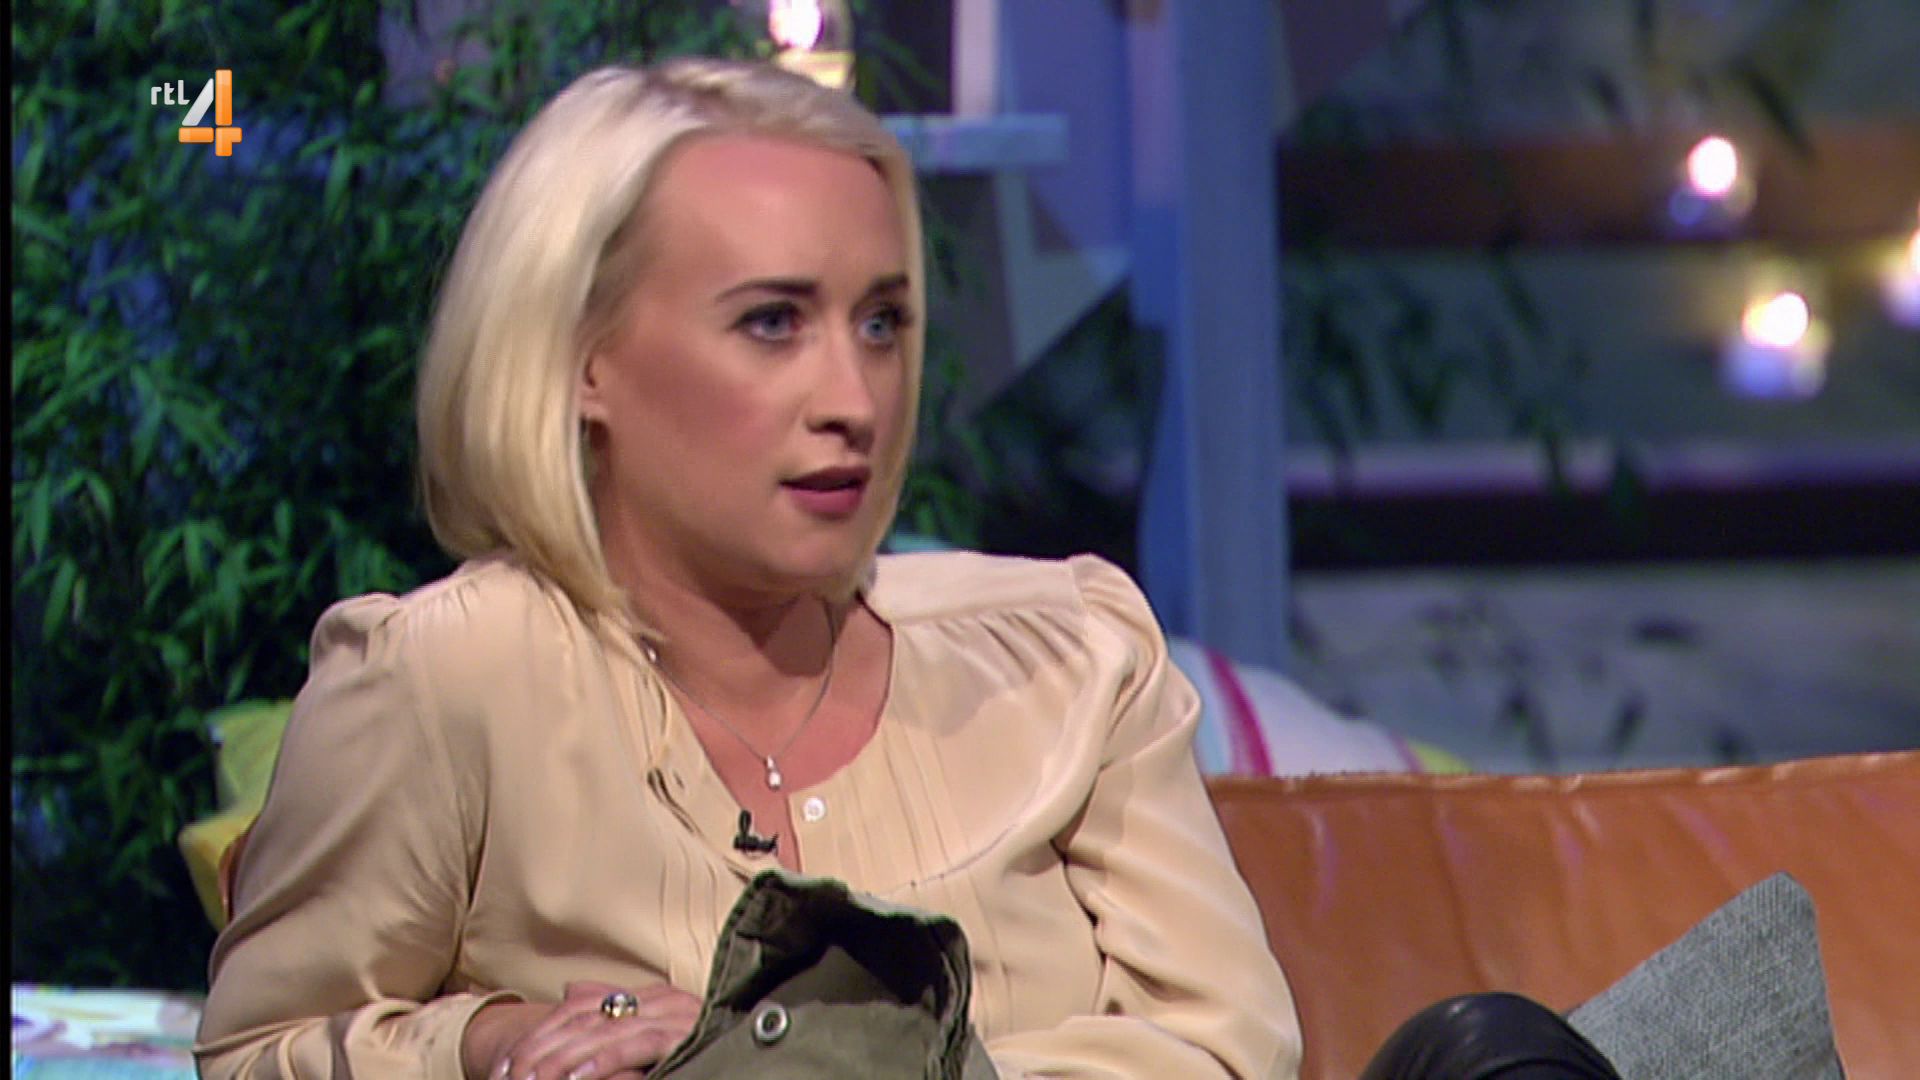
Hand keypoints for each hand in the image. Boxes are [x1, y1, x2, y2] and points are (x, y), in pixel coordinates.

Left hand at [463, 980, 701, 1079]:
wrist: (753, 1059)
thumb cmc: (695, 1053)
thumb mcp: (646, 1035)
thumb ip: (613, 1010)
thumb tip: (571, 991)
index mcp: (652, 998)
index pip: (581, 1011)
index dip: (540, 1037)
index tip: (507, 1067)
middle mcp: (663, 1001)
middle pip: (585, 1020)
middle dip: (541, 1051)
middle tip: (508, 1076)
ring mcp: (675, 1016)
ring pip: (602, 1033)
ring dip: (561, 1060)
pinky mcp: (684, 1037)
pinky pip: (634, 1046)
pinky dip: (600, 1062)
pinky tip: (572, 1079)